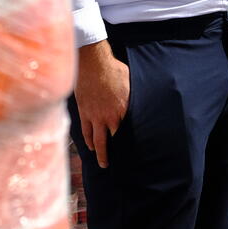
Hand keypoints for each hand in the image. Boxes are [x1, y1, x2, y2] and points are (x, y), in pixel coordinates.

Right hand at [74, 40, 129, 168]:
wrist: (93, 64)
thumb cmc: (114, 70)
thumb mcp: (131, 84)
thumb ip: (133, 98)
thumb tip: (143, 102)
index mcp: (123, 110)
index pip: (128, 132)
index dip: (129, 142)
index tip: (134, 152)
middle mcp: (109, 117)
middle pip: (112, 141)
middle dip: (115, 153)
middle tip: (118, 165)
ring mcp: (95, 116)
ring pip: (97, 140)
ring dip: (100, 153)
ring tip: (103, 162)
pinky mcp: (84, 113)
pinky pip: (86, 131)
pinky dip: (88, 141)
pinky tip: (91, 146)